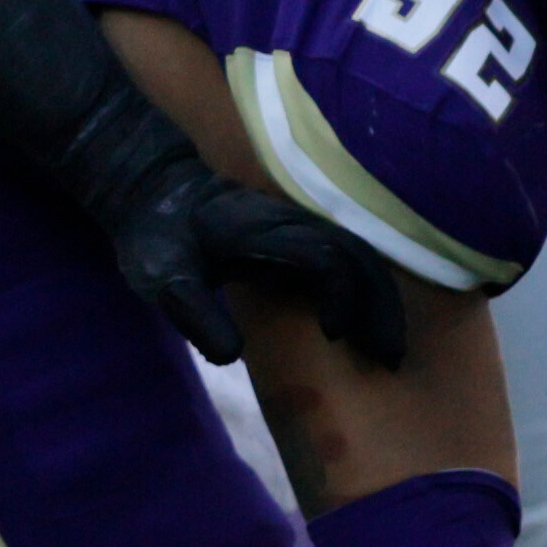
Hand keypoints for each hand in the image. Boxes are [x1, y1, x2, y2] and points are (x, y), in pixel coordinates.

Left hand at [100, 144, 412, 369]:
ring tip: (392, 348)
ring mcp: (301, 223)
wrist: (155, 189)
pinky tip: (374, 322)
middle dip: (380, 305)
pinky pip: (353, 254)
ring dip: (383, 298)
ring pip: (362, 253)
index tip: (334, 337)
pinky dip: (373, 287)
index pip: (324, 257)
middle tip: (389, 358)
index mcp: (259, 231)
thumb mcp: (159, 276)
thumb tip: (233, 356)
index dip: (341, 296)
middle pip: (357, 255)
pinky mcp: (304, 232)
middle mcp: (290, 221)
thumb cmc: (156, 237)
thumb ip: (191, 311)